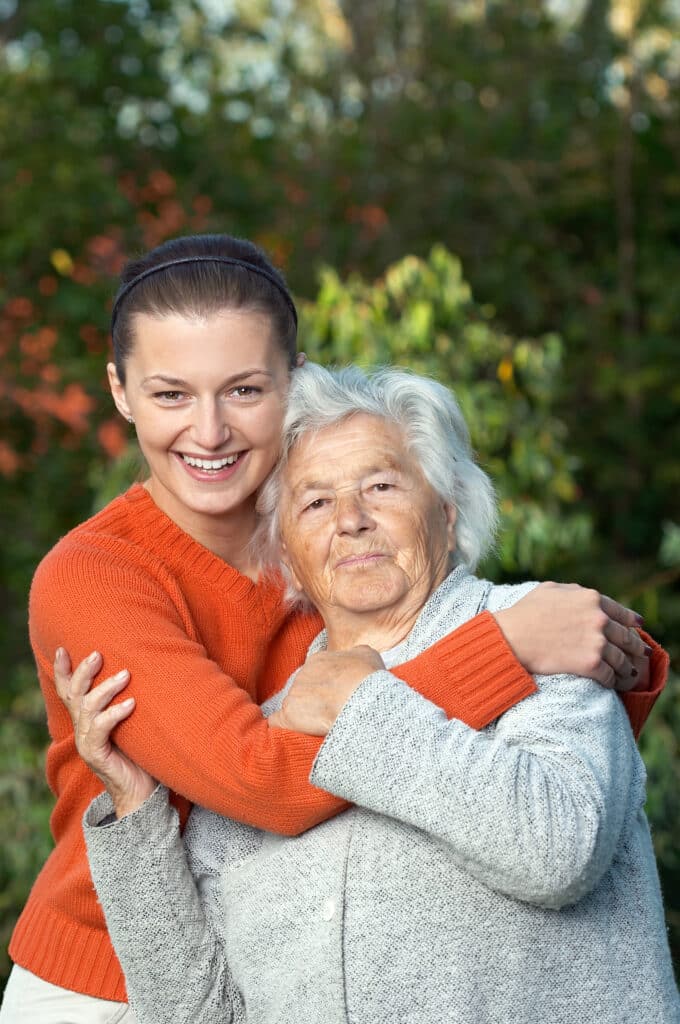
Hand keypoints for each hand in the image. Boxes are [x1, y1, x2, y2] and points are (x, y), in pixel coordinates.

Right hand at [54, 648, 157, 816]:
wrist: (141, 793)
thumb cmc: (141, 753)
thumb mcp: (134, 723)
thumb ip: (130, 700)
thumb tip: (146, 670)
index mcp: (87, 719)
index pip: (68, 691)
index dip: (62, 671)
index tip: (63, 648)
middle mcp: (82, 728)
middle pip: (73, 694)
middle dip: (84, 672)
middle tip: (98, 654)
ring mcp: (87, 742)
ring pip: (87, 707)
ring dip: (106, 688)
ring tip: (126, 675)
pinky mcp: (96, 755)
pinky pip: (100, 729)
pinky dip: (115, 713)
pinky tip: (131, 704)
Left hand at [269, 646, 384, 734]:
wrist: (361, 699)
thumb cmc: (367, 678)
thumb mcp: (366, 655)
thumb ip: (354, 656)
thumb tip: (354, 663)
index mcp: (319, 660)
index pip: (315, 672)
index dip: (324, 686)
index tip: (333, 696)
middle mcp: (302, 673)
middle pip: (303, 690)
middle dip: (313, 701)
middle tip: (329, 713)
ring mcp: (293, 694)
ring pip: (292, 706)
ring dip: (302, 717)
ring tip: (319, 727)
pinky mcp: (288, 715)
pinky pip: (276, 723)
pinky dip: (281, 728)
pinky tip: (288, 734)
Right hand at [494, 582, 648, 689]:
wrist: (511, 637)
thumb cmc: (525, 612)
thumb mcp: (550, 589)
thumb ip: (573, 590)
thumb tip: (587, 595)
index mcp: (592, 599)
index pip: (622, 613)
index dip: (632, 622)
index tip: (638, 627)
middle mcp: (599, 619)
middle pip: (627, 637)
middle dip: (635, 647)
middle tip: (640, 654)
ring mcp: (597, 642)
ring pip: (622, 659)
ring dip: (626, 668)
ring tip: (628, 674)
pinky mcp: (591, 664)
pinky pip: (610, 675)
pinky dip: (612, 681)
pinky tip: (611, 683)